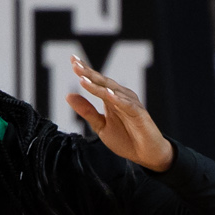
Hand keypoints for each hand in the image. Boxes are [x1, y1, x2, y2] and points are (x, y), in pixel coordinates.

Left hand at [66, 55, 174, 171]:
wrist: (147, 154)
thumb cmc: (126, 139)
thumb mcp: (101, 126)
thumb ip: (87, 111)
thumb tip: (68, 95)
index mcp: (111, 98)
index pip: (96, 81)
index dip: (85, 71)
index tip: (72, 60)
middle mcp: (121, 96)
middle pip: (103, 82)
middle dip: (89, 73)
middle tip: (75, 64)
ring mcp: (130, 104)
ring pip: (112, 91)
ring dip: (98, 85)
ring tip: (83, 78)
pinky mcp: (139, 114)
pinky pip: (127, 105)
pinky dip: (117, 99)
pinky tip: (107, 94)